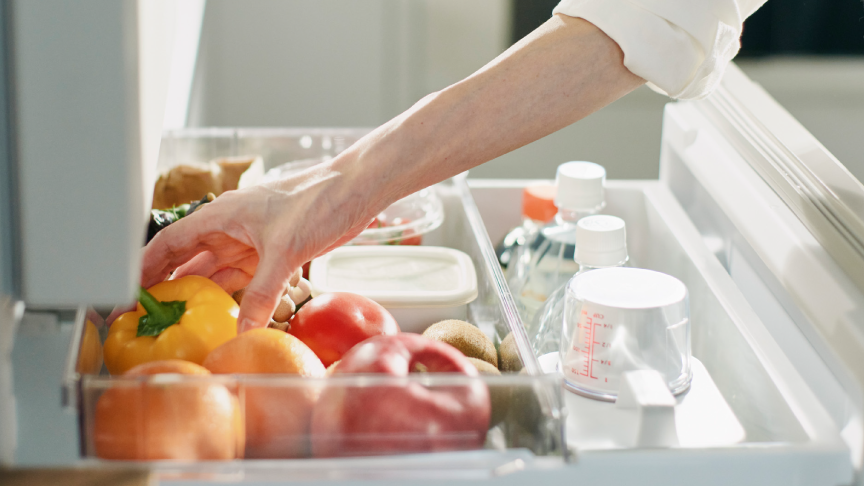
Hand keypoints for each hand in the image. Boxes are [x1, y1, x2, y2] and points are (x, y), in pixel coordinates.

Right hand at [141, 160, 379, 332]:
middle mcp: (232, 228)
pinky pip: (246, 280)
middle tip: (153, 318)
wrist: (357, 191)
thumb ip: (262, 295)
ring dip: (204, 296)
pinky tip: (229, 318)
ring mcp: (252, 241)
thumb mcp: (285, 252)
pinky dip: (237, 298)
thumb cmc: (320, 201)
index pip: (171, 242)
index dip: (146, 266)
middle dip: (171, 287)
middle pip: (190, 261)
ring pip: (218, 273)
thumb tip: (242, 331)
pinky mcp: (274, 253)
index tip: (128, 292)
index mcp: (223, 216)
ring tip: (184, 324)